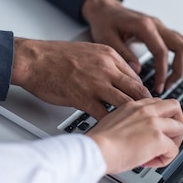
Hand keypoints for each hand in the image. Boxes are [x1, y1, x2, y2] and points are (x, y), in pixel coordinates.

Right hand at [10, 38, 150, 119]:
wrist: (34, 60)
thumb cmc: (55, 56)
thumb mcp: (89, 52)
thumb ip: (106, 63)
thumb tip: (116, 76)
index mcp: (110, 56)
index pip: (136, 77)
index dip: (141, 93)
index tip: (144, 103)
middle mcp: (107, 69)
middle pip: (138, 91)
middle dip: (145, 107)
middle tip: (147, 119)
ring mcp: (97, 84)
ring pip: (126, 104)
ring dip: (131, 118)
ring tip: (133, 128)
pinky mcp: (84, 98)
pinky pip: (105, 115)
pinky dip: (110, 124)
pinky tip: (112, 130)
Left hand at [82, 0, 182, 94]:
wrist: (105, 9)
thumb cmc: (104, 23)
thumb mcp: (106, 39)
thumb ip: (123, 54)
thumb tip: (138, 71)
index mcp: (144, 26)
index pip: (161, 51)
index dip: (162, 72)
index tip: (158, 87)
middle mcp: (156, 24)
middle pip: (181, 46)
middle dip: (179, 69)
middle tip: (167, 86)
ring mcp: (161, 26)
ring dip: (182, 64)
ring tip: (170, 81)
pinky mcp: (161, 30)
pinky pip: (179, 43)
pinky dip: (179, 58)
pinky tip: (170, 71)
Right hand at [88, 98, 182, 173]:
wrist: (95, 149)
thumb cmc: (99, 142)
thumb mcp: (115, 121)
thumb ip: (130, 123)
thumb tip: (138, 135)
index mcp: (134, 105)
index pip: (158, 103)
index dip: (161, 117)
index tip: (157, 129)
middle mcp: (146, 110)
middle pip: (175, 107)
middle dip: (176, 123)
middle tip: (167, 138)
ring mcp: (154, 123)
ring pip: (179, 128)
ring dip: (172, 143)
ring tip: (157, 154)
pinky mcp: (158, 138)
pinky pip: (174, 150)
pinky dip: (166, 159)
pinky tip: (151, 162)